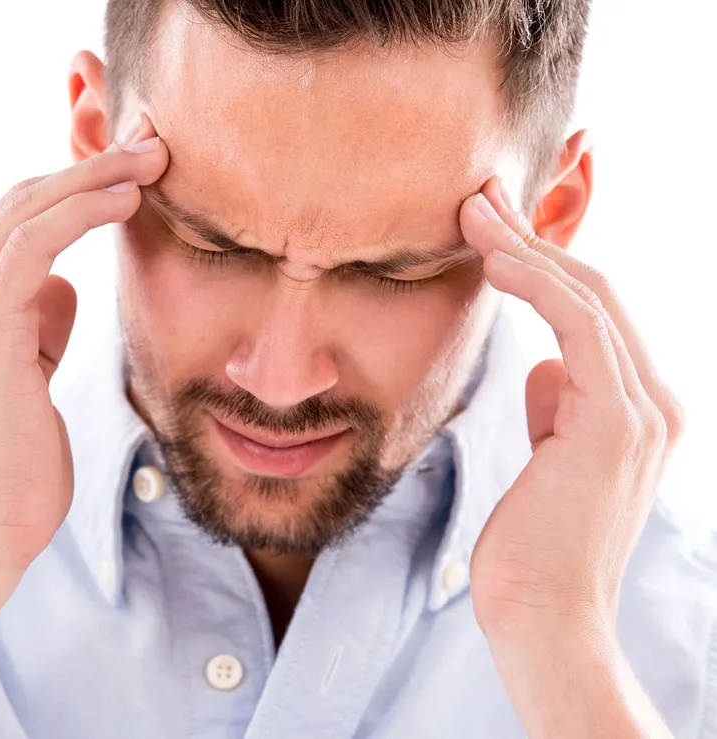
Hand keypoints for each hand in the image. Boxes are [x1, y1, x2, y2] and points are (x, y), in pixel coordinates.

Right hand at [0, 115, 168, 571]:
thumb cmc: (9, 471)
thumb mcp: (23, 382)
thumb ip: (33, 329)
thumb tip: (60, 288)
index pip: (6, 224)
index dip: (69, 189)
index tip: (128, 171)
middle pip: (15, 203)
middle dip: (88, 165)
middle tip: (150, 144)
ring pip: (26, 209)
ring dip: (95, 175)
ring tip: (153, 158)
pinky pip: (34, 243)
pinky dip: (84, 209)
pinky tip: (129, 199)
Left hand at [458, 177, 685, 636]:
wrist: (541, 613)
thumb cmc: (531, 543)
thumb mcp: (545, 461)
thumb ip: (555, 409)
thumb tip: (540, 368)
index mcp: (638, 408)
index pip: (593, 312)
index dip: (542, 263)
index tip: (489, 227)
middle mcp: (655, 401)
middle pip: (595, 291)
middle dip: (533, 239)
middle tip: (479, 197)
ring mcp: (644, 409)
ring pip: (589, 296)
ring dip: (527, 247)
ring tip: (475, 210)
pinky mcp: (617, 421)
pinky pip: (579, 325)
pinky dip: (536, 284)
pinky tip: (493, 257)